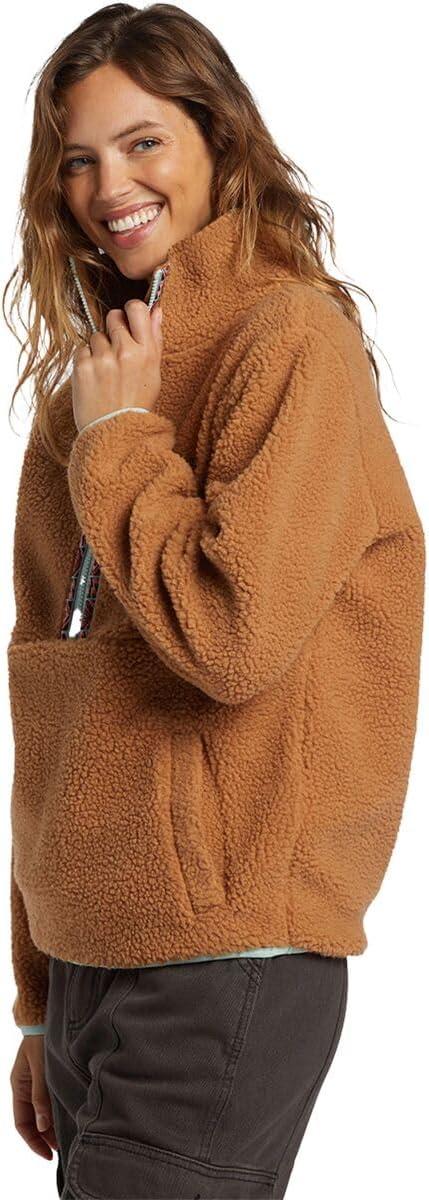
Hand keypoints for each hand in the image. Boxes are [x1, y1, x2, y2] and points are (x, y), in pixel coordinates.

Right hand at [10, 1035, 57, 1159]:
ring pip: (42, 1112)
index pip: (22, 1124)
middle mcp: (26, 1088)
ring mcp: (36, 1083)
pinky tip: (69, 1116)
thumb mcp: (40, 1067)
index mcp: (19, 1087)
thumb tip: (42, 1124)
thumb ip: (41, 1095)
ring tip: (68, 1135)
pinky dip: (57, 1111)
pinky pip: (50, 1101)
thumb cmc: (40, 1038)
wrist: (43, 1016)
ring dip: (52, 1125)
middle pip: (33, 1121)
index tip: (48, 1155)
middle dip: (46, 1137)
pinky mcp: (47, 1077)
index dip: (33, 1142)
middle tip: (63, 1147)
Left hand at [72, 299, 162, 432]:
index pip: (136, 309)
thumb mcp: (154, 373)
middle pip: (112, 317)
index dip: (130, 310)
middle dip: (112, 329)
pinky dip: (85, 362)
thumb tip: (156, 309)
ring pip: (95, 336)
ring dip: (98, 349)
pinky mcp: (82, 367)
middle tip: (115, 351)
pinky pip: (81, 350)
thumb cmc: (136, 404)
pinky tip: (94, 379)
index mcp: (146, 352)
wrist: (114, 434)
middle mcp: (125, 352)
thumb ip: (154, 338)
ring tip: (105, 372)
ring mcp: (102, 359)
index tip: (127, 318)